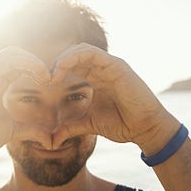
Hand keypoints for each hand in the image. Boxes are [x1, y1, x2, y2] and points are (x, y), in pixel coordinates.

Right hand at [0, 47, 50, 158]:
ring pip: (12, 53)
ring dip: (33, 61)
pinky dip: (26, 63)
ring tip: (45, 76)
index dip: (36, 68)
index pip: (18, 63)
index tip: (50, 82)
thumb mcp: (12, 131)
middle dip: (35, 62)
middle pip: (16, 54)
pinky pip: (6, 61)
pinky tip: (38, 75)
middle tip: (49, 77)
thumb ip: (30, 129)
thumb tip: (49, 139)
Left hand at [50, 43, 179, 152]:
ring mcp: (110, 66)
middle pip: (75, 55)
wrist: (144, 128)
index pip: (73, 66)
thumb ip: (71, 127)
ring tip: (54, 72)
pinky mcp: (117, 66)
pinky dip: (76, 57)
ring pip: (82, 50)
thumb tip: (53, 139)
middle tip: (46, 77)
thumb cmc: (123, 124)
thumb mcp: (90, 125)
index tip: (45, 84)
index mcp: (97, 79)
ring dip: (65, 58)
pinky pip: (94, 53)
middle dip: (58, 63)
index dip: (57, 71)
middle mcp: (103, 69)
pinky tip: (64, 68)